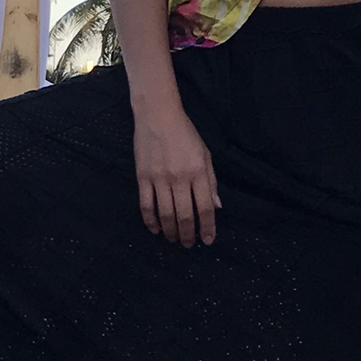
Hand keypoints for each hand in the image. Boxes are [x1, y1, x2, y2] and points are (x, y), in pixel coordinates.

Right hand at [132, 100, 218, 246]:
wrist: (158, 115)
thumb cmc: (185, 133)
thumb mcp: (205, 154)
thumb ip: (211, 181)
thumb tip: (217, 206)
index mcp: (198, 172)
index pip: (205, 207)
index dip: (208, 227)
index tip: (208, 240)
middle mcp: (180, 178)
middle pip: (185, 215)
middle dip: (188, 234)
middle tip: (188, 245)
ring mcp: (159, 178)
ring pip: (165, 214)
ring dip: (171, 231)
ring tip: (174, 240)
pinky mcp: (143, 177)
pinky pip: (146, 205)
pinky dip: (150, 220)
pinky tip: (155, 229)